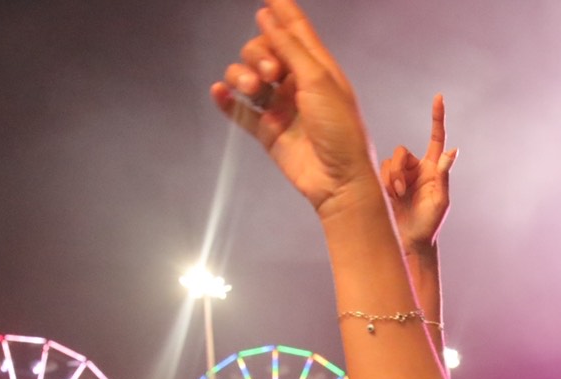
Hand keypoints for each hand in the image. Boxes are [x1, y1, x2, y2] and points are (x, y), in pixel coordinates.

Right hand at [209, 0, 381, 216]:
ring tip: (253, 89)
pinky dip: (227, 101)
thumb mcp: (318, 81)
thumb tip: (268, 17)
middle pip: (262, 52)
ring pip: (247, 78)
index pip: (295, 30)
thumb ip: (290, 48)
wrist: (338, 179)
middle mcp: (296, 84)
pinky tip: (220, 93)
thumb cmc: (340, 130)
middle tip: (270, 72)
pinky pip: (240, 111)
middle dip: (258, 54)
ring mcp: (280, 107)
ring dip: (242, 76)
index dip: (281, 11)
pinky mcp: (267, 131)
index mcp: (317, 68)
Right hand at [382, 95, 457, 252]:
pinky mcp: (385, 185)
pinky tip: (390, 197)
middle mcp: (416, 170)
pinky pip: (380, 172)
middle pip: (402, 152)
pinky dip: (384, 183)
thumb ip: (443, 175)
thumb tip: (453, 151)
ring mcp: (400, 178)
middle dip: (399, 168)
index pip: (436, 138)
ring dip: (391, 178)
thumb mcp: (441, 201)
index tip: (438, 98)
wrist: (410, 242)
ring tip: (397, 196)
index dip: (437, 118)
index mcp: (433, 170)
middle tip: (401, 189)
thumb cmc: (429, 224)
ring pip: (389, 163)